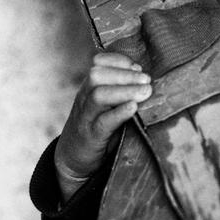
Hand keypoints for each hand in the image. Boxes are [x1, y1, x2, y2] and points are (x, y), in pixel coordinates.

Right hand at [54, 51, 151, 200]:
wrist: (72, 158)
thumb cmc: (97, 130)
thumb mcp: (106, 107)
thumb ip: (121, 94)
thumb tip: (147, 81)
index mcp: (89, 89)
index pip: (98, 64)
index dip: (118, 61)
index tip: (138, 66)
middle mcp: (85, 99)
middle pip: (97, 76)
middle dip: (124, 74)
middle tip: (147, 80)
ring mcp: (86, 118)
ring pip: (98, 95)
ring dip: (125, 90)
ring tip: (145, 91)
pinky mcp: (91, 137)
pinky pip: (103, 122)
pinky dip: (119, 113)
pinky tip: (133, 107)